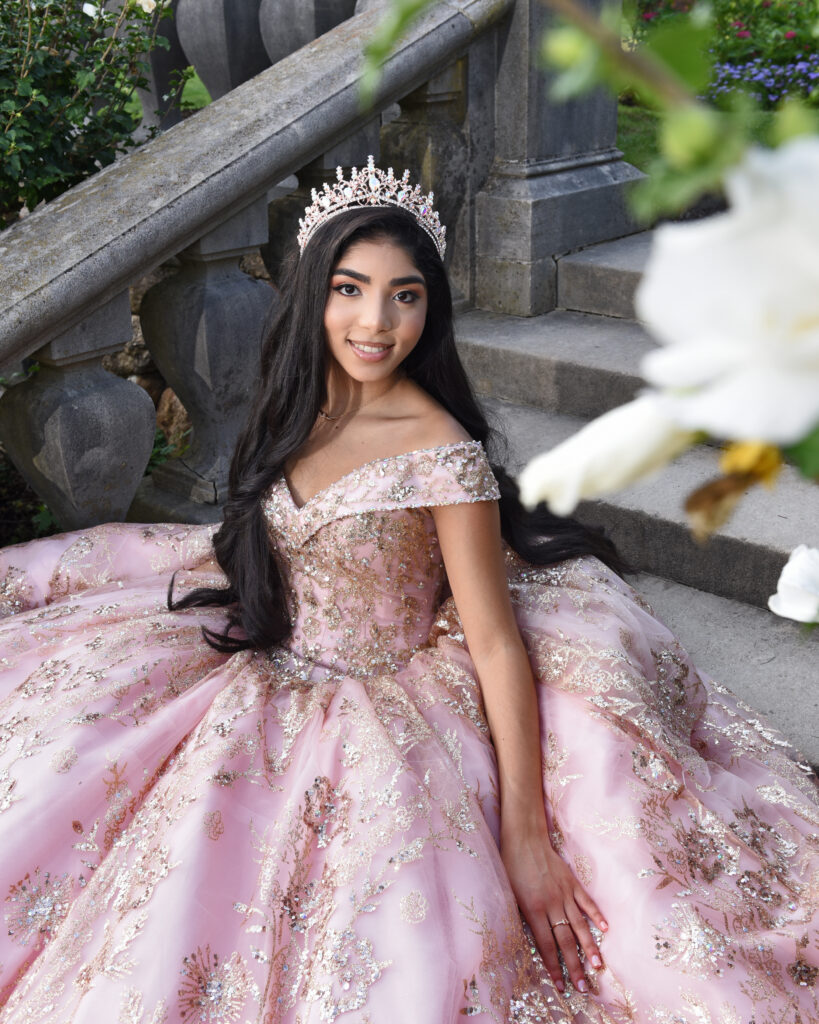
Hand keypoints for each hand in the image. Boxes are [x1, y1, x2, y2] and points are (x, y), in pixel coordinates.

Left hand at [500, 820, 607, 994]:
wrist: (524, 839)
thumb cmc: (512, 868)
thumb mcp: (511, 895)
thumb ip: (526, 917)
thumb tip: (536, 941)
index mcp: (533, 910)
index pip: (546, 945)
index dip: (554, 967)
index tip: (561, 986)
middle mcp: (551, 904)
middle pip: (565, 940)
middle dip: (574, 966)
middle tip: (582, 987)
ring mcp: (564, 893)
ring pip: (579, 925)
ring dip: (589, 947)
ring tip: (597, 966)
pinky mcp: (572, 882)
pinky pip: (586, 902)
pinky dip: (596, 915)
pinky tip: (605, 929)